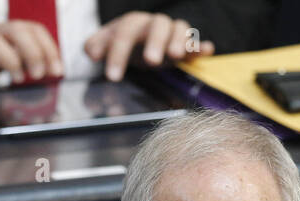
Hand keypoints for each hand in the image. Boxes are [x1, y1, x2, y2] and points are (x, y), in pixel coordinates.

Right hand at [0, 21, 63, 88]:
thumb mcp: (1, 57)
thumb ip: (21, 59)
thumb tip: (47, 71)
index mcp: (3, 31)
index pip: (32, 29)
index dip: (48, 48)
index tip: (56, 70)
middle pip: (15, 31)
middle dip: (33, 52)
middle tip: (39, 74)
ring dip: (11, 61)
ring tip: (18, 78)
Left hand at [84, 12, 215, 81]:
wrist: (138, 39)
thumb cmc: (122, 44)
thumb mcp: (103, 45)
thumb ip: (94, 46)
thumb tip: (92, 52)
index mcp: (131, 23)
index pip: (124, 34)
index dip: (117, 54)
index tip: (112, 77)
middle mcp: (153, 24)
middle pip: (157, 26)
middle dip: (155, 42)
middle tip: (151, 62)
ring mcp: (171, 33)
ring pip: (179, 28)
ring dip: (179, 40)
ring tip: (176, 56)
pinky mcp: (185, 44)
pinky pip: (195, 41)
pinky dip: (200, 45)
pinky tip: (207, 51)